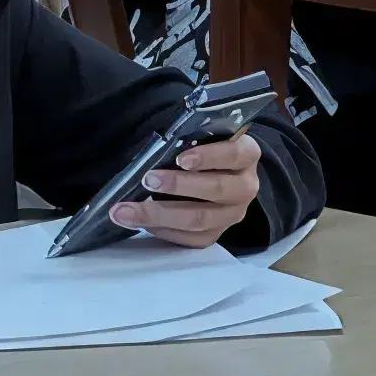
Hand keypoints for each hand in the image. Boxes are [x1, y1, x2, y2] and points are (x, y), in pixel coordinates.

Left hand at [116, 129, 263, 245]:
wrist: (218, 174)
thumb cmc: (204, 149)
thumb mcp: (203, 136)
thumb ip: (188, 138)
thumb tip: (155, 149)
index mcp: (246, 155)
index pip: (235, 154)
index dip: (209, 157)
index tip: (181, 159)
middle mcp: (245, 187)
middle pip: (217, 190)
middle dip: (179, 185)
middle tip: (148, 179)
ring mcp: (233, 214)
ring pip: (201, 219)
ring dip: (161, 214)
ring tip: (129, 210)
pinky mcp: (217, 234)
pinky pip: (192, 239)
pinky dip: (164, 231)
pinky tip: (141, 223)